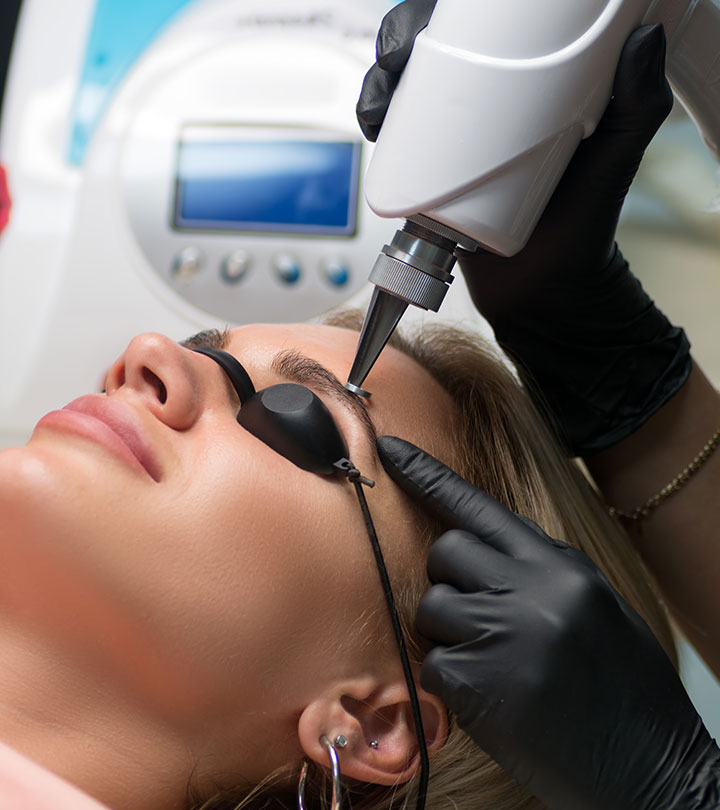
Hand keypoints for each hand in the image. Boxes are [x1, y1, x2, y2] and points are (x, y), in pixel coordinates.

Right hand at [358, 10, 690, 454]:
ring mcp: (451, 147)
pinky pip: (396, 146)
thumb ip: (637, 107)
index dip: (446, 22)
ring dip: (380, 85)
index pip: (480, 37)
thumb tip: (643, 43)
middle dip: (401, 49)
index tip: (434, 27)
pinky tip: (375, 126)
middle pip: (430, 60)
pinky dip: (377, 127)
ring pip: (404, 98)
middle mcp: (484, 112)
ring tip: (381, 105)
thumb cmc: (581, 231)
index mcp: (524, 92)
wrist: (543, 294)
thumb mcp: (612, 162)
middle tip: (399, 62)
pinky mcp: (428, 180)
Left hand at [379, 435, 719, 809]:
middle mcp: (528, 591)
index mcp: (560, 567)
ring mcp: (499, 636)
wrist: (649, 765)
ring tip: (495, 662)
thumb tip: (482, 546)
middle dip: (450, 578)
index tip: (389, 451)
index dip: (427, 476)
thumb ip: (538, 568)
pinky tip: (493, 697)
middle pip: (444, 552)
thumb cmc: (622, 682)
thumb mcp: (594, 603)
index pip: (478, 508)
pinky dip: (451, 679)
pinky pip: (432, 663)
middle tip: (480, 614)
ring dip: (449, 633)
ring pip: (431, 607)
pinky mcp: (475, 685)